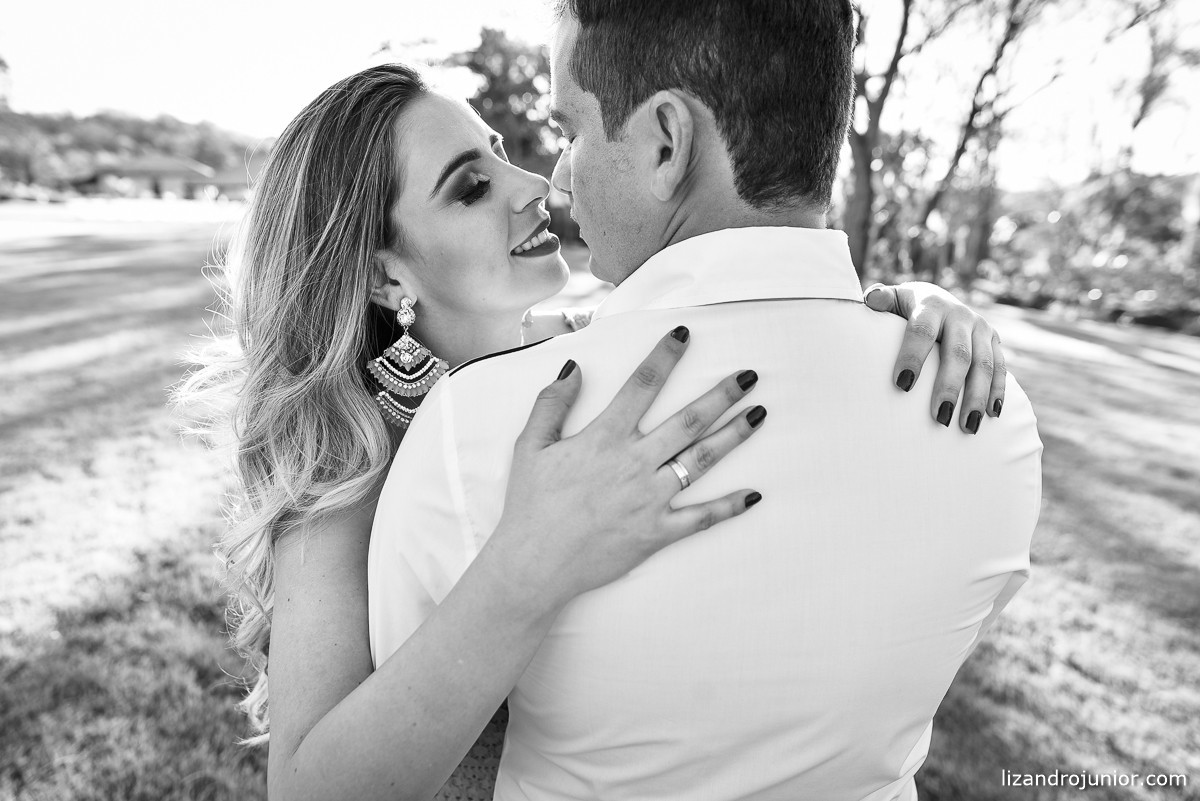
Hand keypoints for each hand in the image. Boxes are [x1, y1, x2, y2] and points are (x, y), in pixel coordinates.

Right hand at [489, 327, 764, 610]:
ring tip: (758, 415)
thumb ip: (552, 404)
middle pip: (689, 420)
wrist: (534, 564)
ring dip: (733, 436)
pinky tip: (754, 495)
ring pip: (702, 461)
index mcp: (604, 438)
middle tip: (748, 376)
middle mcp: (634, 463)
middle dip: (722, 394)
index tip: (683, 335)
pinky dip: (730, 507)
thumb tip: (573, 368)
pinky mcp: (657, 532)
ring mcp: (650, 499)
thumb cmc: (530, 506)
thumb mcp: (531, 447)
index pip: (642, 385)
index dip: (664, 356)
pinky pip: (701, 518)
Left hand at [865, 282, 1005, 434]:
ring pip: (984, 365)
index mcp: (931, 305)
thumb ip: (881, 299)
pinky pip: (1000, 368)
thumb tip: (872, 299)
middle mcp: (960, 315)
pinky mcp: (994, 340)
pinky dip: (997, 392)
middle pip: (957, 354)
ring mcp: (981, 328)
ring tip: (968, 426)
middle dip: (949, 386)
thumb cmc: (906, 309)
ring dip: (977, 397)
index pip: (922, 332)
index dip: (913, 356)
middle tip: (940, 417)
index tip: (902, 385)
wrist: (939, 299)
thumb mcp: (893, 300)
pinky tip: (992, 415)